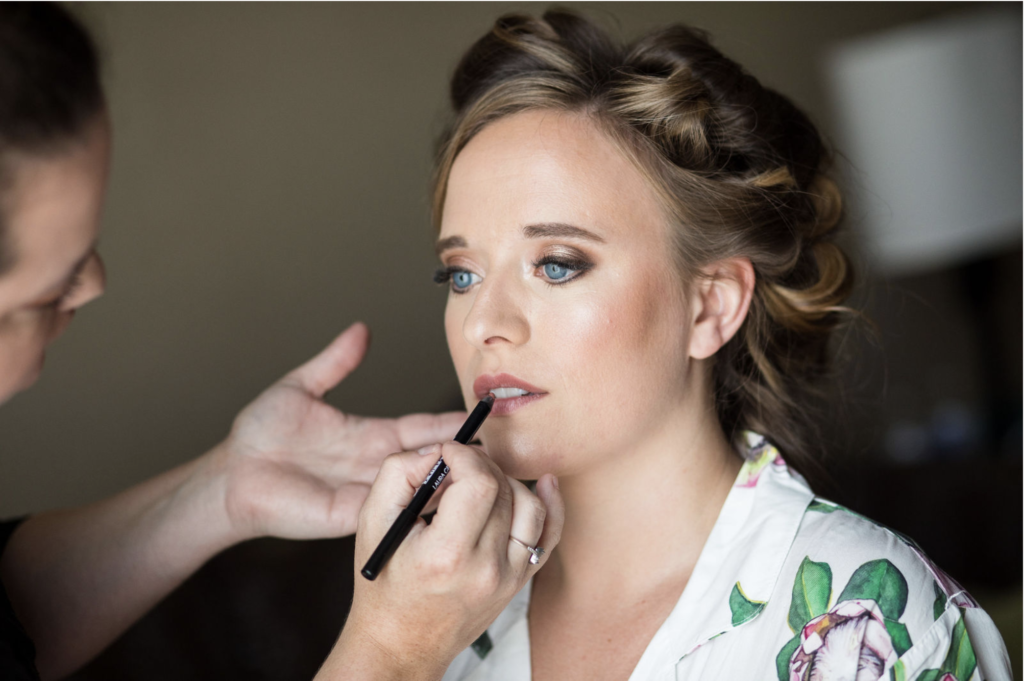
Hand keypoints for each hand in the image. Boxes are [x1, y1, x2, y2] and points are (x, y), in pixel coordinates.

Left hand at [206, 322, 466, 542]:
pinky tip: (449, 501)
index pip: (423, 428)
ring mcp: (369, 493)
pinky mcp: (354, 516)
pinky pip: (396, 513)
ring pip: (421, 489)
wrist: (231, 477)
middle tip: (505, 447)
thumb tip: (361, 330)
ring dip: (451, 483)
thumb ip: (335, 362)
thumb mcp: (300, 388)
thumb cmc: (259, 436)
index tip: (486, 410)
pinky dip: (423, 508)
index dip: (453, 421)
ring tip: (490, 474)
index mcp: (370, 436)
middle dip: (466, 454)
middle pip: (432, 458)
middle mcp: (376, 465)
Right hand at [321, 442, 563, 679]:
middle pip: (503, 489)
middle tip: (454, 467)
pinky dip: (550, 504)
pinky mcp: (519, 580)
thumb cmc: (384, 585)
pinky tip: (544, 483)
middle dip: (478, 464)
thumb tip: (437, 451)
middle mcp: (485, 568)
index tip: (446, 452)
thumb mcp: (372, 523)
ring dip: (505, 481)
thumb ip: (399, 473)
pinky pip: (548, 535)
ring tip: (476, 482)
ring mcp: (509, 577)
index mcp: (447, 555)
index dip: (464, 455)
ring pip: (530, 504)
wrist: (403, 643)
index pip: (479, 483)